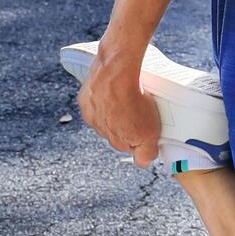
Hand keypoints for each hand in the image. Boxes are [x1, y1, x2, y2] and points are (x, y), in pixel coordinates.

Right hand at [77, 40, 162, 166]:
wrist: (116, 72)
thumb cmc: (134, 101)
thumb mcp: (149, 134)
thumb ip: (145, 154)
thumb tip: (142, 162)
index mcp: (114, 140)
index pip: (128, 145)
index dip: (140, 136)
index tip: (148, 125)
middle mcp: (98, 129)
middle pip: (115, 129)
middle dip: (126, 121)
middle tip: (141, 108)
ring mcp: (90, 111)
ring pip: (105, 113)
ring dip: (116, 107)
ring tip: (131, 95)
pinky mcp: (85, 94)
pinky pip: (97, 96)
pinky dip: (106, 93)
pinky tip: (118, 86)